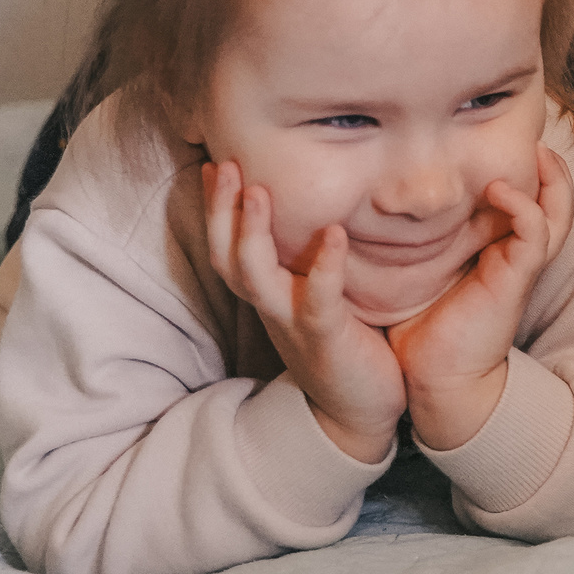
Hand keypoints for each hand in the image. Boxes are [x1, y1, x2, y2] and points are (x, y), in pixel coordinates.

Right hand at [203, 159, 407, 458]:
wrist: (359, 412)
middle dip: (221, 209)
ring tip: (258, 190)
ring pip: (255, 276)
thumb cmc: (346, 344)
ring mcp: (292, 323)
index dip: (216, 207)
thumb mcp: (320, 294)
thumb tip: (323, 208)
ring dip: (252, 233)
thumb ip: (310, 258)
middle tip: (223, 162)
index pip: (228, 245)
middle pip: (227, 254)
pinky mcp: (324, 338)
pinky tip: (335, 234)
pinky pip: (316, 300)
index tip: (214, 162)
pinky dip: (323, 267)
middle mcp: (271, 305)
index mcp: (269, 293)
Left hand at [387, 146, 573, 449]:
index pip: (529, 207)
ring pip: (556, 215)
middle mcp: (517, 259)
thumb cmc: (424, 331)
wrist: (435, 380)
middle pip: (557, 206)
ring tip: (537, 154)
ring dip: (552, 182)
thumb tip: (382, 210)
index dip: (529, 176)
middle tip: (538, 141)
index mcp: (500, 256)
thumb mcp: (420, 276)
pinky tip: (499, 190)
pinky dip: (524, 208)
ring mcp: (519, 269)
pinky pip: (534, 235)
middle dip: (554, 172)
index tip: (506, 148)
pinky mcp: (515, 279)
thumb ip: (417, 245)